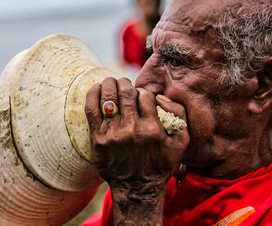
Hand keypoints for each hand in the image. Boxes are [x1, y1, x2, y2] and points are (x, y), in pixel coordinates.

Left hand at [85, 77, 188, 224]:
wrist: (137, 188)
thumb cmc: (160, 165)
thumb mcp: (180, 143)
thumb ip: (179, 115)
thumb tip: (160, 97)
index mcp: (152, 129)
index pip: (145, 96)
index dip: (143, 93)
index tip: (142, 97)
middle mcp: (132, 130)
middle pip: (126, 93)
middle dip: (126, 84)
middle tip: (125, 85)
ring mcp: (112, 134)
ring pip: (109, 97)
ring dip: (110, 85)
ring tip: (111, 83)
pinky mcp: (97, 138)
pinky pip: (91, 109)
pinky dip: (93, 94)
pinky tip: (97, 88)